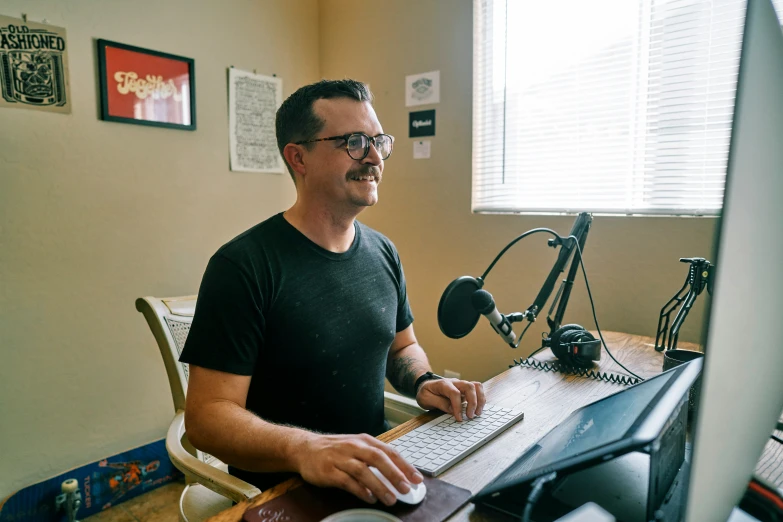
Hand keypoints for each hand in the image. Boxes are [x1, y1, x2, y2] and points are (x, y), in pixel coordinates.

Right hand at [293, 433, 422, 505]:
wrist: (305, 448)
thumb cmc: (336, 449)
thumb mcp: (357, 447)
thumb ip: (375, 457)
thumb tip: (399, 473)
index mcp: (364, 440)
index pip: (389, 452)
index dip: (404, 465)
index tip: (417, 479)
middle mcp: (354, 447)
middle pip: (378, 459)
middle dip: (394, 474)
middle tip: (407, 489)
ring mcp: (341, 458)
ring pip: (363, 471)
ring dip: (379, 486)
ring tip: (391, 499)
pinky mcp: (329, 471)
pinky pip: (347, 481)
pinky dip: (360, 490)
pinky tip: (369, 498)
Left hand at [416, 378, 485, 421]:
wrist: (425, 386)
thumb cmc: (425, 393)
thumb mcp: (426, 399)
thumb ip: (439, 403)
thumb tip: (453, 410)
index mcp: (443, 384)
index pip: (454, 393)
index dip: (458, 406)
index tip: (459, 418)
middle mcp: (454, 382)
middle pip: (469, 386)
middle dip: (473, 402)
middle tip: (470, 416)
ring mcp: (461, 385)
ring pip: (476, 386)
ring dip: (480, 400)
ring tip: (477, 413)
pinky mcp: (465, 390)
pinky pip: (477, 390)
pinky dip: (481, 399)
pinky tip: (478, 409)